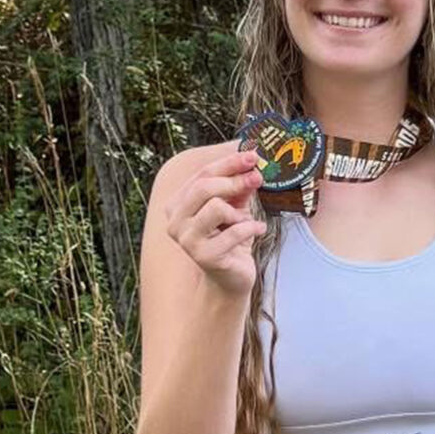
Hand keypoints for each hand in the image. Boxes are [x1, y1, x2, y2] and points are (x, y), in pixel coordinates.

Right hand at [164, 148, 267, 296]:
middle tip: (257, 178)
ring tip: (246, 220)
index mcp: (178, 204)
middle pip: (204, 188)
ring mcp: (187, 240)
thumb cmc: (230, 239)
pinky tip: (258, 229)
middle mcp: (176, 221)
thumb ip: (238, 187)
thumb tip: (251, 165)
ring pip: (215, 208)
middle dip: (234, 180)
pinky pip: (233, 232)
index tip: (252, 156)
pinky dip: (251, 228)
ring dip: (238, 212)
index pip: (201, 174)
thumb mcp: (235, 207)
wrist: (231, 277)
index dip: (228, 163)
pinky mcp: (204, 256)